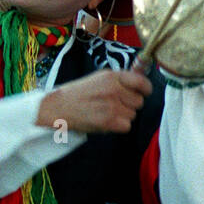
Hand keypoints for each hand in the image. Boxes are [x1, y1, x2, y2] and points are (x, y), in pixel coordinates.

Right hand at [36, 68, 152, 133]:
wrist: (58, 107)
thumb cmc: (79, 93)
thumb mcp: (99, 78)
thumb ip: (120, 80)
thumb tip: (141, 81)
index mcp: (112, 76)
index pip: (141, 82)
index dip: (145, 89)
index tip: (144, 92)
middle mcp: (114, 89)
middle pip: (139, 102)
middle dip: (129, 105)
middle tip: (114, 105)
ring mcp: (112, 105)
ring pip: (132, 115)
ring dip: (123, 116)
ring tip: (106, 112)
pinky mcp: (109, 121)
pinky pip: (126, 126)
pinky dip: (118, 127)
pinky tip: (105, 121)